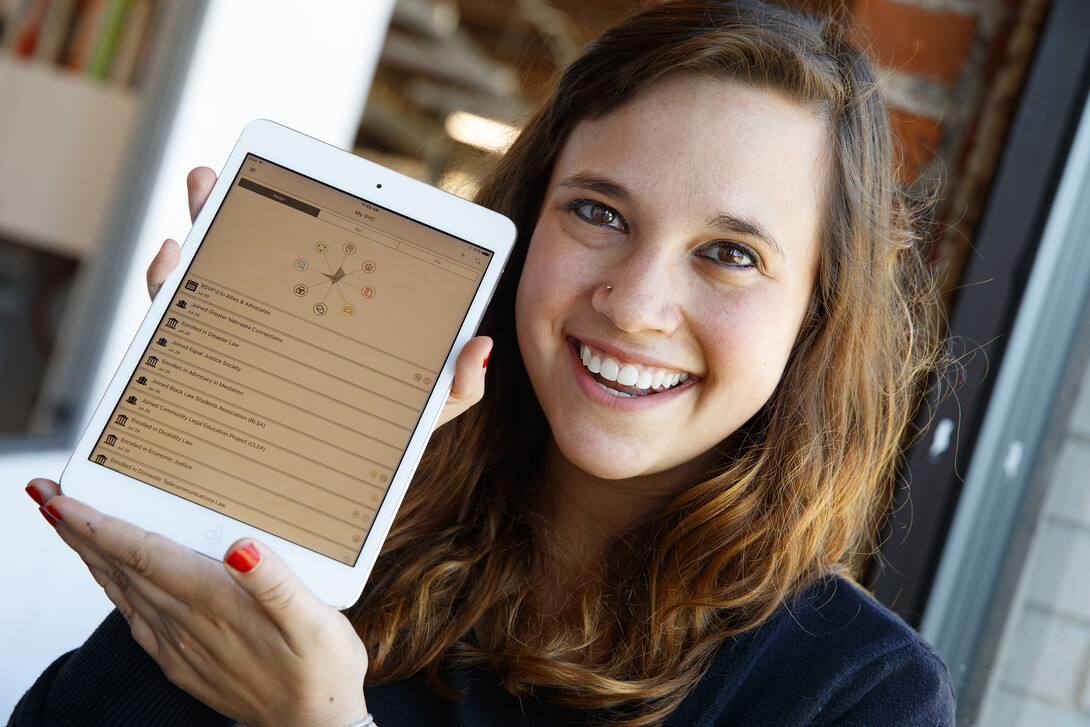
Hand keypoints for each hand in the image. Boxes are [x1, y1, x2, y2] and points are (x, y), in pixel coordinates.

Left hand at [27, 479, 368, 726]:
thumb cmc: (321, 671)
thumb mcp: (316, 623)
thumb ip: (277, 583)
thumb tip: (242, 548)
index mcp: (216, 604)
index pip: (144, 556)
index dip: (100, 527)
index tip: (63, 501)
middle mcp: (189, 624)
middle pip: (121, 569)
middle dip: (81, 531)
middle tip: (47, 496)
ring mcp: (182, 645)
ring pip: (122, 592)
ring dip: (91, 557)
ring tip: (68, 526)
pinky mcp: (184, 661)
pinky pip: (136, 618)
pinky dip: (114, 590)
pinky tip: (111, 580)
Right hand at [146, 167, 490, 428]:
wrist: (318, 496)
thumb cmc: (370, 444)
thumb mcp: (418, 416)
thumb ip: (453, 387)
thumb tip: (480, 345)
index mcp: (331, 318)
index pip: (318, 259)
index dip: (312, 217)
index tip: (315, 182)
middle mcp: (280, 316)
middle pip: (254, 251)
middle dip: (237, 204)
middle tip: (227, 172)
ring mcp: (240, 332)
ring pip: (211, 271)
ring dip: (199, 222)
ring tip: (200, 187)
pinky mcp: (204, 361)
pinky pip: (180, 317)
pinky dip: (170, 281)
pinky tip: (174, 258)